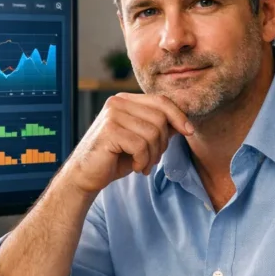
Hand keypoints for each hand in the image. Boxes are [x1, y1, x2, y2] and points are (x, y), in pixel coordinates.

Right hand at [63, 93, 193, 194]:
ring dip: (152, 155)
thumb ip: (158, 128)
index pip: (161, 101)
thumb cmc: (115, 158)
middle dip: (162, 143)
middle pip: (160, 118)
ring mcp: (112, 115)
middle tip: (152, 159)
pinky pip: (141, 145)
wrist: (85, 175)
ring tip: (143, 164)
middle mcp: (117, 102)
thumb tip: (185, 123)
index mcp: (125, 100)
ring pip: (152, 133)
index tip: (189, 131)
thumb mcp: (141, 140)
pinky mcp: (109, 131)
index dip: (178, 116)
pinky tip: (135, 166)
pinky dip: (142, 160)